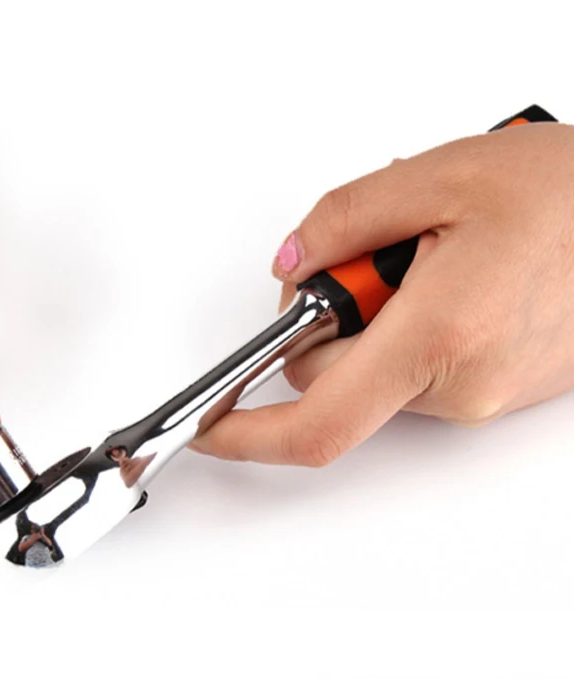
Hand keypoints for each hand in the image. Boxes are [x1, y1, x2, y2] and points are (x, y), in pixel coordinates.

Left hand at [194, 121, 573, 464]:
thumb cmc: (569, 193)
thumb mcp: (437, 175)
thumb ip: (342, 219)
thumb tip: (290, 267)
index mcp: (439, 336)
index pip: (318, 421)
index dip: (250, 433)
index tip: (211, 427)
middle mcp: (461, 386)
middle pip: (333, 382)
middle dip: (324, 325)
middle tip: (369, 259)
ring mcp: (482, 398)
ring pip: (373, 375)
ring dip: (372, 321)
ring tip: (429, 261)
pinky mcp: (495, 395)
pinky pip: (413, 374)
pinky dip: (404, 331)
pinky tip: (446, 282)